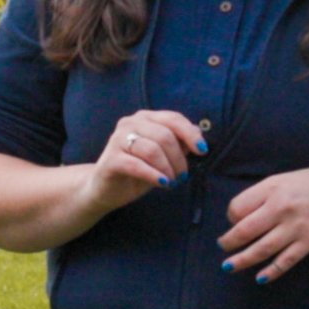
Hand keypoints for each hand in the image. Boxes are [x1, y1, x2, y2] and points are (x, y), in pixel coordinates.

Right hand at [88, 108, 206, 206]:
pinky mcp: (111, 159)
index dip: (190, 134)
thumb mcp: (163, 157)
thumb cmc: (137, 171)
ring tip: (171, 182)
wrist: (105, 190)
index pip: (173, 118)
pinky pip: (137, 165)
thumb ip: (178, 144)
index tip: (202, 151)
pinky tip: (162, 183)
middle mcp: (130, 123)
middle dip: (179, 159)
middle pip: (165, 135)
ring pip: (153, 150)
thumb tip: (198, 132)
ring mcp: (118, 139)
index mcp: (145, 118)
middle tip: (181, 176)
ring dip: (168, 169)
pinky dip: (153, 175)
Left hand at [219, 167, 308, 282]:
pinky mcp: (307, 243)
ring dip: (242, 260)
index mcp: (273, 188)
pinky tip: (259, 278)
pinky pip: (285, 262)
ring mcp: (295, 228)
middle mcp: (282, 208)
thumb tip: (239, 217)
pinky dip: (271, 272)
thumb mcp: (284, 180)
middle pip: (246, 231)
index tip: (234, 221)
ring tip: (228, 266)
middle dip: (230, 242)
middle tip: (223, 247)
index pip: (238, 207)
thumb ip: (263, 195)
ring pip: (262, 249)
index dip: (231, 217)